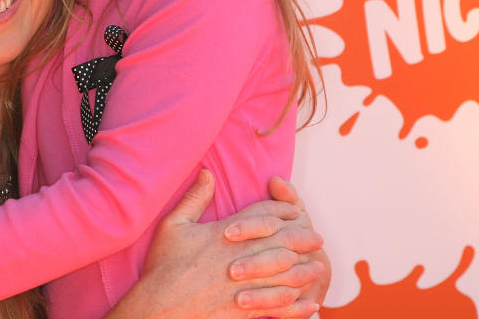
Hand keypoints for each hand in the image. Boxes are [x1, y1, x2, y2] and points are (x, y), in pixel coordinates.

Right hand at [107, 170, 322, 318]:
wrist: (159, 307)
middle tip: (317, 238)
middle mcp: (239, 258)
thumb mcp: (173, 225)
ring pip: (285, 275)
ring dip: (305, 270)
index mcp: (224, 235)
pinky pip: (279, 307)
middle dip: (303, 239)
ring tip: (318, 267)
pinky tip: (309, 304)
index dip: (282, 210)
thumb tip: (207, 173)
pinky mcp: (244, 311)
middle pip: (281, 243)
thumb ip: (194, 199)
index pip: (263, 216)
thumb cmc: (164, 266)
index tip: (295, 210)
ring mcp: (244, 286)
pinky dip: (297, 306)